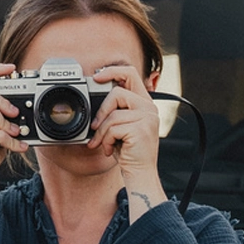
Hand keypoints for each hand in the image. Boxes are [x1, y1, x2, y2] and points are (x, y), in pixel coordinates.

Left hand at [90, 64, 166, 210]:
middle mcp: (149, 107)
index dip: (112, 71)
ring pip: (112, 115)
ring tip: (102, 144)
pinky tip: (110, 150)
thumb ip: (115, 111)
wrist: (140, 173)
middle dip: (101, 110)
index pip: (131, 74)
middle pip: (118, 92)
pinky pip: (113, 128)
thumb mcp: (121, 127)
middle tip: (95, 126)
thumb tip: (94, 101)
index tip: (97, 76)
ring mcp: (147, 117)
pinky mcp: (141, 129)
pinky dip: (106, 141)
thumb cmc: (128, 151)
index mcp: (144, 102)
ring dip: (102, 133)